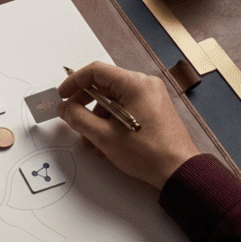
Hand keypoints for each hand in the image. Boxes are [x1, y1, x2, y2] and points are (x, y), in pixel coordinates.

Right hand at [57, 61, 199, 190]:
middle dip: (85, 104)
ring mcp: (151, 97)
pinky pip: (125, 108)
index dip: (74, 82)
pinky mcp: (153, 109)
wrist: (178, 170)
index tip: (62, 95)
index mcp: (135, 84)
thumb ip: (79, 118)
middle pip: (104, 85)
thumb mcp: (104, 136)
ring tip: (93, 139)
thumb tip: (65, 108)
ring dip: (97, 118)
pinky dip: (111, 121)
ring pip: (113, 100)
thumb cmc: (150, 153)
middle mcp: (145, 85)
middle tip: (72, 117)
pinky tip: (107, 141)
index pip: (96, 71)